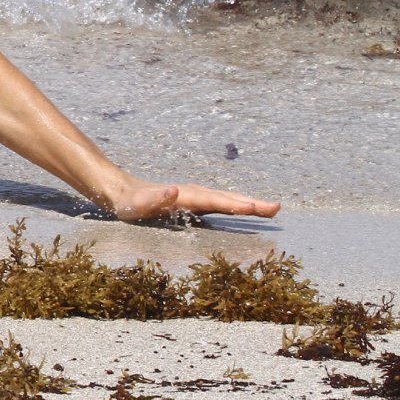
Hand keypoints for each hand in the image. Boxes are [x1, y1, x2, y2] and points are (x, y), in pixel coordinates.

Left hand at [108, 177, 280, 221]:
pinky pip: (221, 202)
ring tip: (271, 209)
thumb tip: (173, 190)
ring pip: (226, 199)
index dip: (233, 205)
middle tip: (276, 208)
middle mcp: (193, 194)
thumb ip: (155, 198)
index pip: (213, 201)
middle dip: (251, 203)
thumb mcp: (138, 203)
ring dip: (248, 203)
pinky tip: (249, 208)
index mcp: (184, 196)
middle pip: (226, 198)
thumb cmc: (130, 202)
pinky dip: (238, 204)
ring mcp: (195, 196)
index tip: (254, 208)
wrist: (122, 192)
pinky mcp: (194, 201)